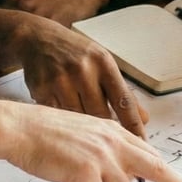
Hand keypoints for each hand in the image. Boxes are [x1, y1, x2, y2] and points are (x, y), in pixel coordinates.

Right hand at [0, 99, 181, 181]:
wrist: (19, 128)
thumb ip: (105, 151)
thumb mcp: (82, 135)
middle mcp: (114, 142)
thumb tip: (121, 180)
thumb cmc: (43, 133)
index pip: (152, 156)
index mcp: (113, 132)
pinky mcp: (88, 171)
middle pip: (157, 171)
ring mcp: (102, 156)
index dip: (175, 178)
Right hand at [13, 15, 146, 136]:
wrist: (39, 38)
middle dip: (104, 128)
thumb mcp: (102, 64)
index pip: (124, 100)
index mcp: (103, 63)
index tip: (140, 142)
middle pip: (101, 114)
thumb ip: (121, 92)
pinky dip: (62, 120)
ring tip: (79, 124)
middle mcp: (83, 69)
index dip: (134, 125)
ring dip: (81, 126)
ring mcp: (60, 79)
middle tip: (104, 138)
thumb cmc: (75, 53)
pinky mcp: (42, 89)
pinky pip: (58, 116)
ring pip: (78, 119)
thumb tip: (143, 119)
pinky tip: (61, 114)